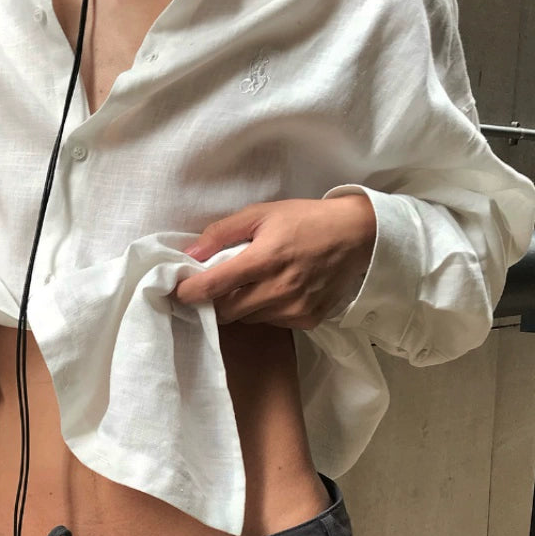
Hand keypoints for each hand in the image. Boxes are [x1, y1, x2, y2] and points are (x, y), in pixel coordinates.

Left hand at [169, 195, 375, 327]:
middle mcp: (278, 290)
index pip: (214, 286)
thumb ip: (222, 232)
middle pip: (226, 312)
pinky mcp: (307, 320)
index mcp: (264, 259)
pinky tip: (279, 290)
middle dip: (216, 300)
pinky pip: (271, 322)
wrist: (356, 236)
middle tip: (218, 285)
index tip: (178, 291)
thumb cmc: (306, 220)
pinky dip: (266, 309)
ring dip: (242, 305)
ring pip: (248, 318)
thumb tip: (190, 253)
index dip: (189, 292)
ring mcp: (294, 309)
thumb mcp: (262, 213)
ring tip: (255, 282)